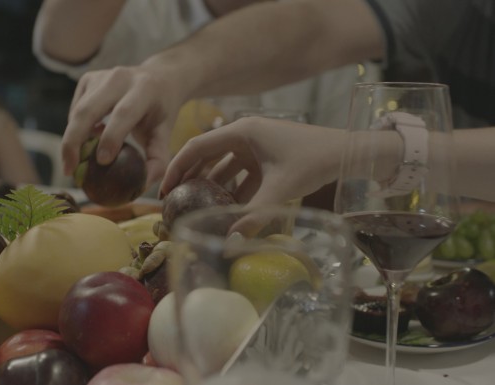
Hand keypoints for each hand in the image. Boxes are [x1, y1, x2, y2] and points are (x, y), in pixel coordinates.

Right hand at [61, 65, 187, 186]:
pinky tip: (87, 139)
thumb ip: (158, 159)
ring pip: (77, 111)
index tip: (101, 162)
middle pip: (88, 110)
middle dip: (73, 141)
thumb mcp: (165, 132)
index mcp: (144, 89)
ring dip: (72, 139)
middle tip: (69, 170)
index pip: (123, 113)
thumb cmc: (161, 111)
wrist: (159, 78)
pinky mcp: (88, 79)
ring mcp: (101, 76)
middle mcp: (120, 78)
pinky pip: (75, 109)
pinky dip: (76, 128)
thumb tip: (142, 185)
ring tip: (75, 162)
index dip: (111, 137)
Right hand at [160, 117, 345, 210]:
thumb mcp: (280, 189)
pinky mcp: (268, 158)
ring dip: (212, 185)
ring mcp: (257, 146)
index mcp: (242, 131)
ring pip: (224, 166)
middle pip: (207, 155)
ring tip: (196, 207)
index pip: (198, 146)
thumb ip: (252, 217)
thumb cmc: (314, 161)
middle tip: (174, 200)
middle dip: (191, 177)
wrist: (349, 152)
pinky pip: (243, 174)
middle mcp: (245, 135)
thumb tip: (229, 245)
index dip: (178, 167)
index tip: (164, 189)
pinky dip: (234, 189)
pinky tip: (227, 209)